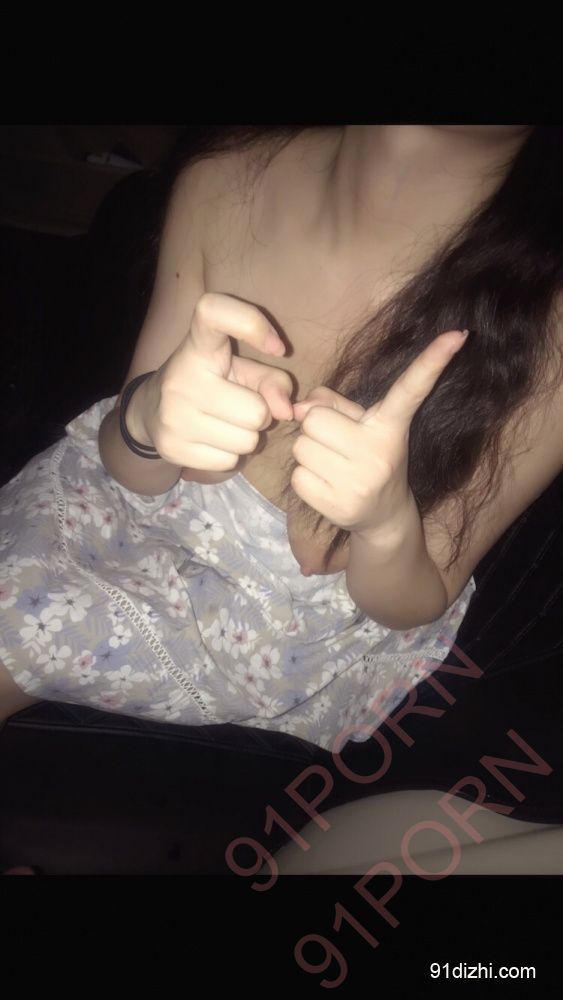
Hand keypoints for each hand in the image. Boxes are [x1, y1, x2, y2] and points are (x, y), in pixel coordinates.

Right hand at [133, 292, 292, 473]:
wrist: (152, 411)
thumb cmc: (212, 383)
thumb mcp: (243, 371)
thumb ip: (273, 382)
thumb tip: (287, 412)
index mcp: (198, 345)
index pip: (214, 311)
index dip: (252, 323)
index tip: (277, 347)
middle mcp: (181, 378)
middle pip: (257, 411)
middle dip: (260, 414)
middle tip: (241, 405)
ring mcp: (173, 415)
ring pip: (246, 442)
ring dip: (247, 437)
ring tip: (228, 423)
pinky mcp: (171, 448)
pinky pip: (229, 462)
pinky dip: (231, 455)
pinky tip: (215, 440)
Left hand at [290, 329, 468, 537]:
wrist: (384, 516)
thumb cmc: (367, 456)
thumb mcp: (360, 423)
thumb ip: (329, 402)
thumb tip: (298, 408)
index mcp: (391, 427)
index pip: (409, 390)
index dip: (432, 361)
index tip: (457, 334)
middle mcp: (381, 453)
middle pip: (315, 418)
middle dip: (317, 427)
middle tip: (337, 443)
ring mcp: (360, 483)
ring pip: (301, 447)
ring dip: (309, 453)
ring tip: (333, 464)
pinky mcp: (338, 506)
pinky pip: (297, 476)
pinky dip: (304, 478)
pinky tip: (327, 484)